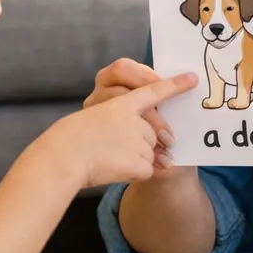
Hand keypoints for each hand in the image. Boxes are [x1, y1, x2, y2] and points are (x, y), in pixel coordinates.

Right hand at [48, 74, 195, 189]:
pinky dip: (137, 174)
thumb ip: (121, 120)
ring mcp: (136, 140)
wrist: (59, 160)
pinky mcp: (138, 162)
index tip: (192, 79)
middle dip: (149, 139)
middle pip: (151, 129)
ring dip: (139, 157)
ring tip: (110, 159)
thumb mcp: (92, 118)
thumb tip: (153, 136)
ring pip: (150, 151)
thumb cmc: (69, 140)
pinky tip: (116, 171)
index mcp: (118, 103)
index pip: (152, 91)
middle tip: (143, 144)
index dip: (173, 85)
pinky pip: (148, 170)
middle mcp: (131, 119)